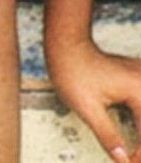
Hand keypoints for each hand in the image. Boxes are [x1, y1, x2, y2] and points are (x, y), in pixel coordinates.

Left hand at [47, 38, 140, 161]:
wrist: (66, 46)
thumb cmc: (73, 70)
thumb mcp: (88, 109)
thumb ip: (108, 136)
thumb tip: (122, 158)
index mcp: (137, 89)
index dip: (139, 155)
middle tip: (133, 159)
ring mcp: (139, 77)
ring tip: (135, 153)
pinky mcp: (134, 77)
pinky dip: (140, 121)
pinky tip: (136, 131)